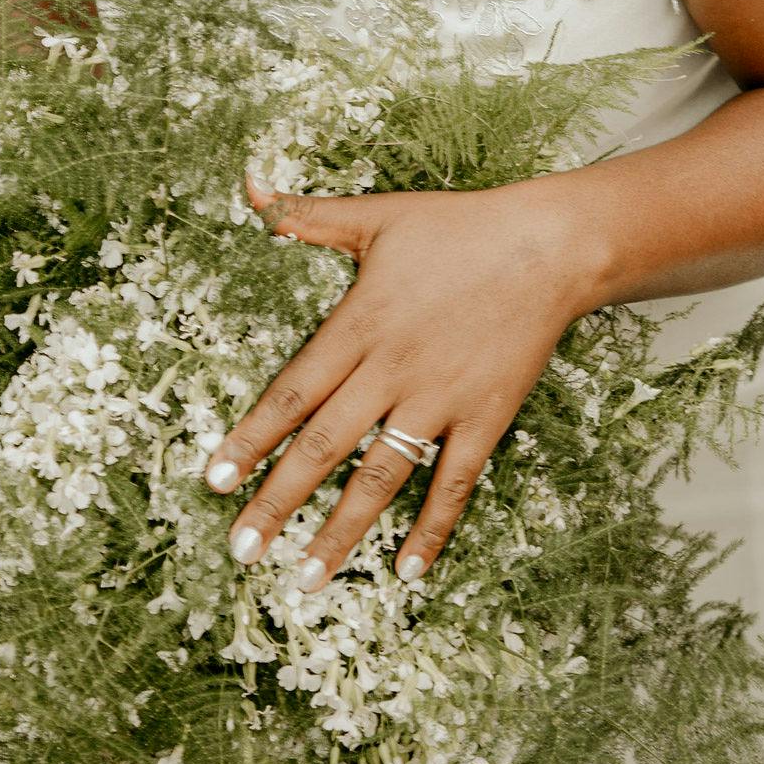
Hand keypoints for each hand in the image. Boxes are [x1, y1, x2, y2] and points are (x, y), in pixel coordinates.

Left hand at [203, 177, 596, 588]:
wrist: (548, 246)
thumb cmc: (457, 228)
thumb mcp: (375, 215)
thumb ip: (305, 215)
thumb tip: (248, 186)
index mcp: (359, 326)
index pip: (291, 395)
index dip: (251, 439)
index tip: (214, 480)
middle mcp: (393, 371)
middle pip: (324, 447)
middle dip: (279, 502)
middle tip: (242, 550)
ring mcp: (441, 400)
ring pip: (381, 476)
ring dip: (341, 530)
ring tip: (305, 578)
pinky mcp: (485, 418)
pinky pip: (455, 483)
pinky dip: (432, 529)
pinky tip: (407, 570)